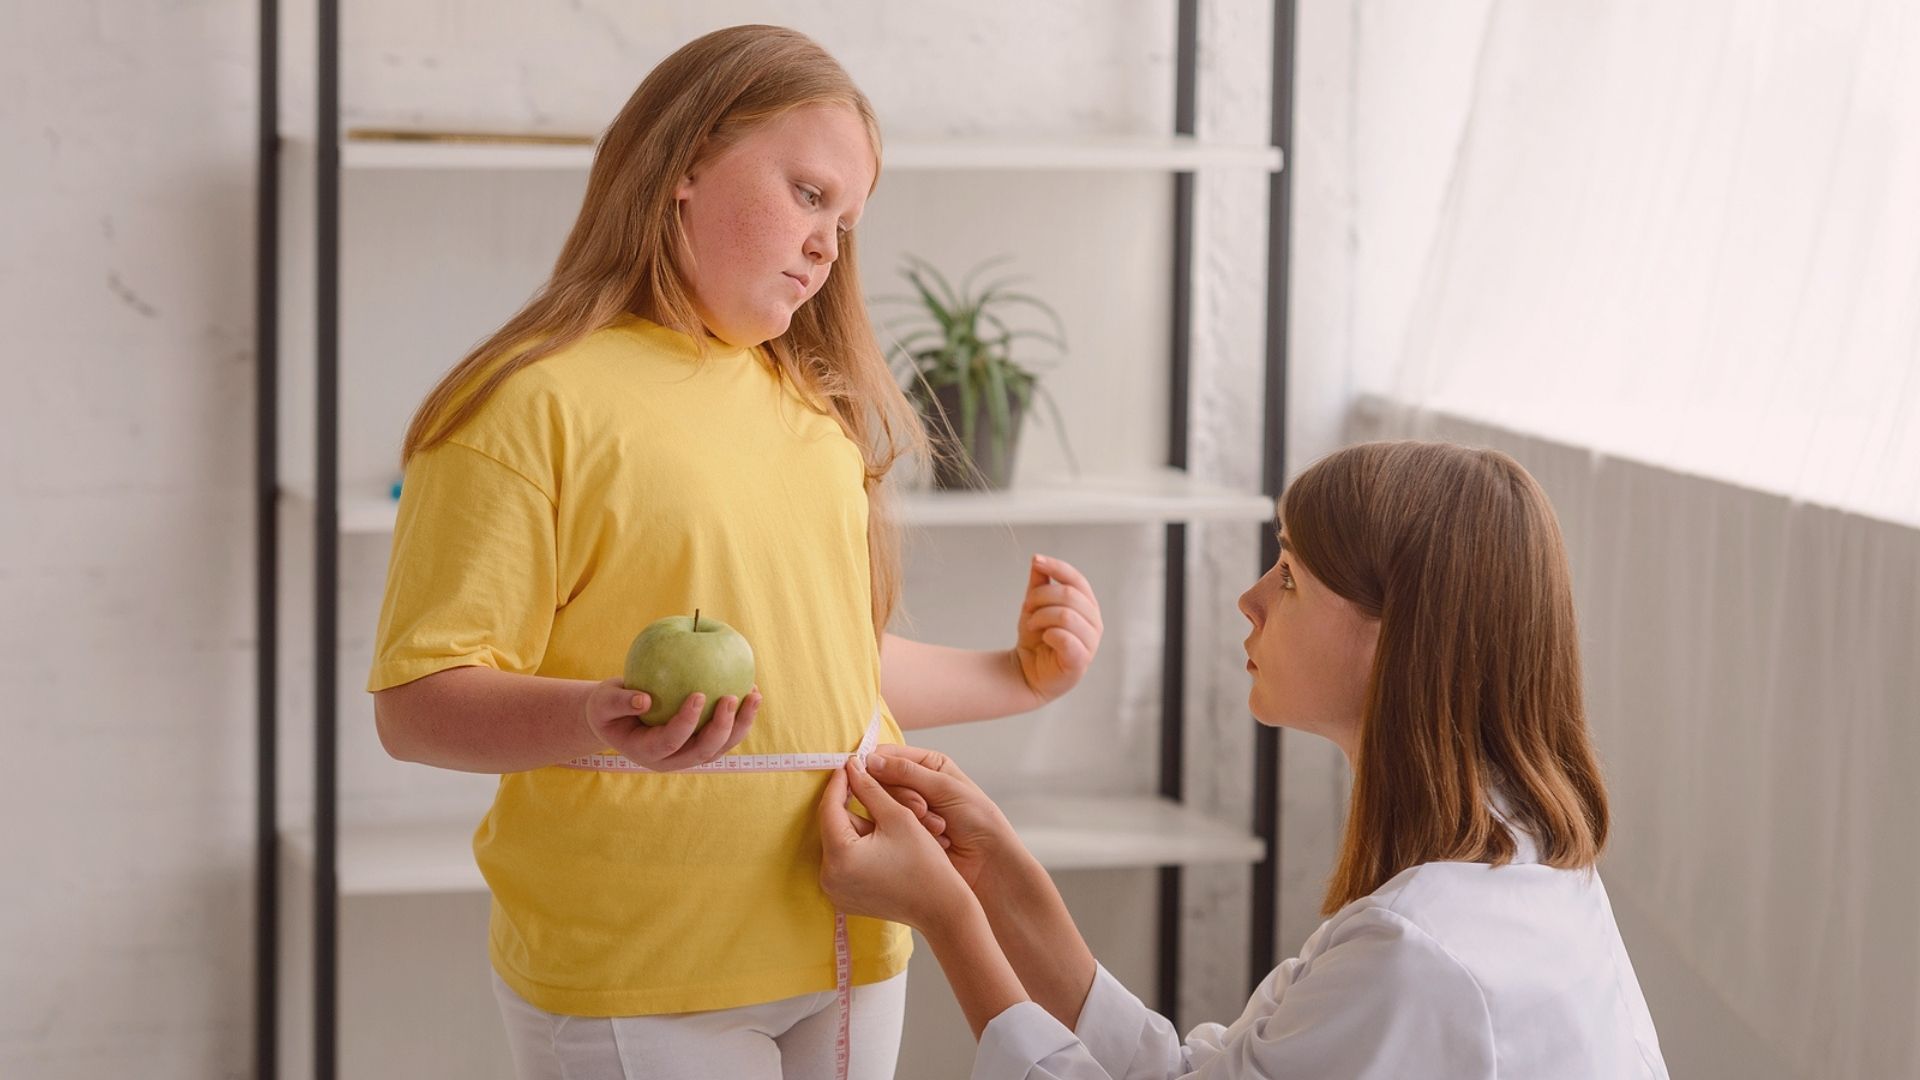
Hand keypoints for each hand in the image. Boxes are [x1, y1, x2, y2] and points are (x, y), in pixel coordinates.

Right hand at [581, 677, 758, 770]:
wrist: (617, 717)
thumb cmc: (607, 707)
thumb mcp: (603, 702)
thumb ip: (619, 702)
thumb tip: (644, 699)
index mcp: (646, 752)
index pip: (671, 741)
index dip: (686, 722)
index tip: (699, 693)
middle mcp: (671, 760)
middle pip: (703, 752)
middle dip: (721, 728)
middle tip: (731, 697)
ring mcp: (688, 755)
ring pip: (720, 747)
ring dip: (740, 725)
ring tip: (754, 695)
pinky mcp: (700, 745)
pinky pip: (724, 734)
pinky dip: (739, 717)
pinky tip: (750, 690)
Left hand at [819, 758, 975, 930]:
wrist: (942, 908)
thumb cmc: (924, 863)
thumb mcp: (898, 816)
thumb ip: (870, 788)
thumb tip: (852, 767)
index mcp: (840, 857)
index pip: (829, 808)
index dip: (840, 783)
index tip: (849, 765)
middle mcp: (829, 878)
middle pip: (834, 827)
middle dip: (853, 809)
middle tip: (874, 793)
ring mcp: (835, 892)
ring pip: (840, 844)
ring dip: (858, 829)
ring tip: (888, 826)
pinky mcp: (844, 899)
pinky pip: (845, 863)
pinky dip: (859, 849)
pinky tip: (884, 846)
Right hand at [865, 744, 1013, 890]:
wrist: (989, 861)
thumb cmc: (977, 819)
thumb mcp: (945, 788)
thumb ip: (907, 773)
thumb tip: (870, 760)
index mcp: (928, 764)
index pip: (888, 756)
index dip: (874, 763)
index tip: (863, 772)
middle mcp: (916, 784)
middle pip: (884, 781)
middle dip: (904, 797)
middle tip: (923, 809)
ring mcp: (909, 811)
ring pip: (887, 806)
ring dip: (912, 817)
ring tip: (938, 827)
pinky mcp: (905, 834)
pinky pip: (892, 828)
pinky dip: (912, 833)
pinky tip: (936, 839)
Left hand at [1013, 554, 1102, 703]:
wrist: (1026, 672)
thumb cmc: (1035, 639)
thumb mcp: (1034, 606)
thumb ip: (1039, 584)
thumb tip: (1038, 559)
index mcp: (1087, 607)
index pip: (1077, 580)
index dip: (1058, 568)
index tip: (1036, 560)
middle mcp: (1094, 623)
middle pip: (1069, 595)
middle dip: (1041, 597)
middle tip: (1026, 607)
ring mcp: (1090, 643)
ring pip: (1066, 615)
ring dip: (1041, 616)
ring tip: (1031, 625)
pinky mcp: (1080, 661)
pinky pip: (1066, 638)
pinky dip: (1049, 634)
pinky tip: (1044, 638)